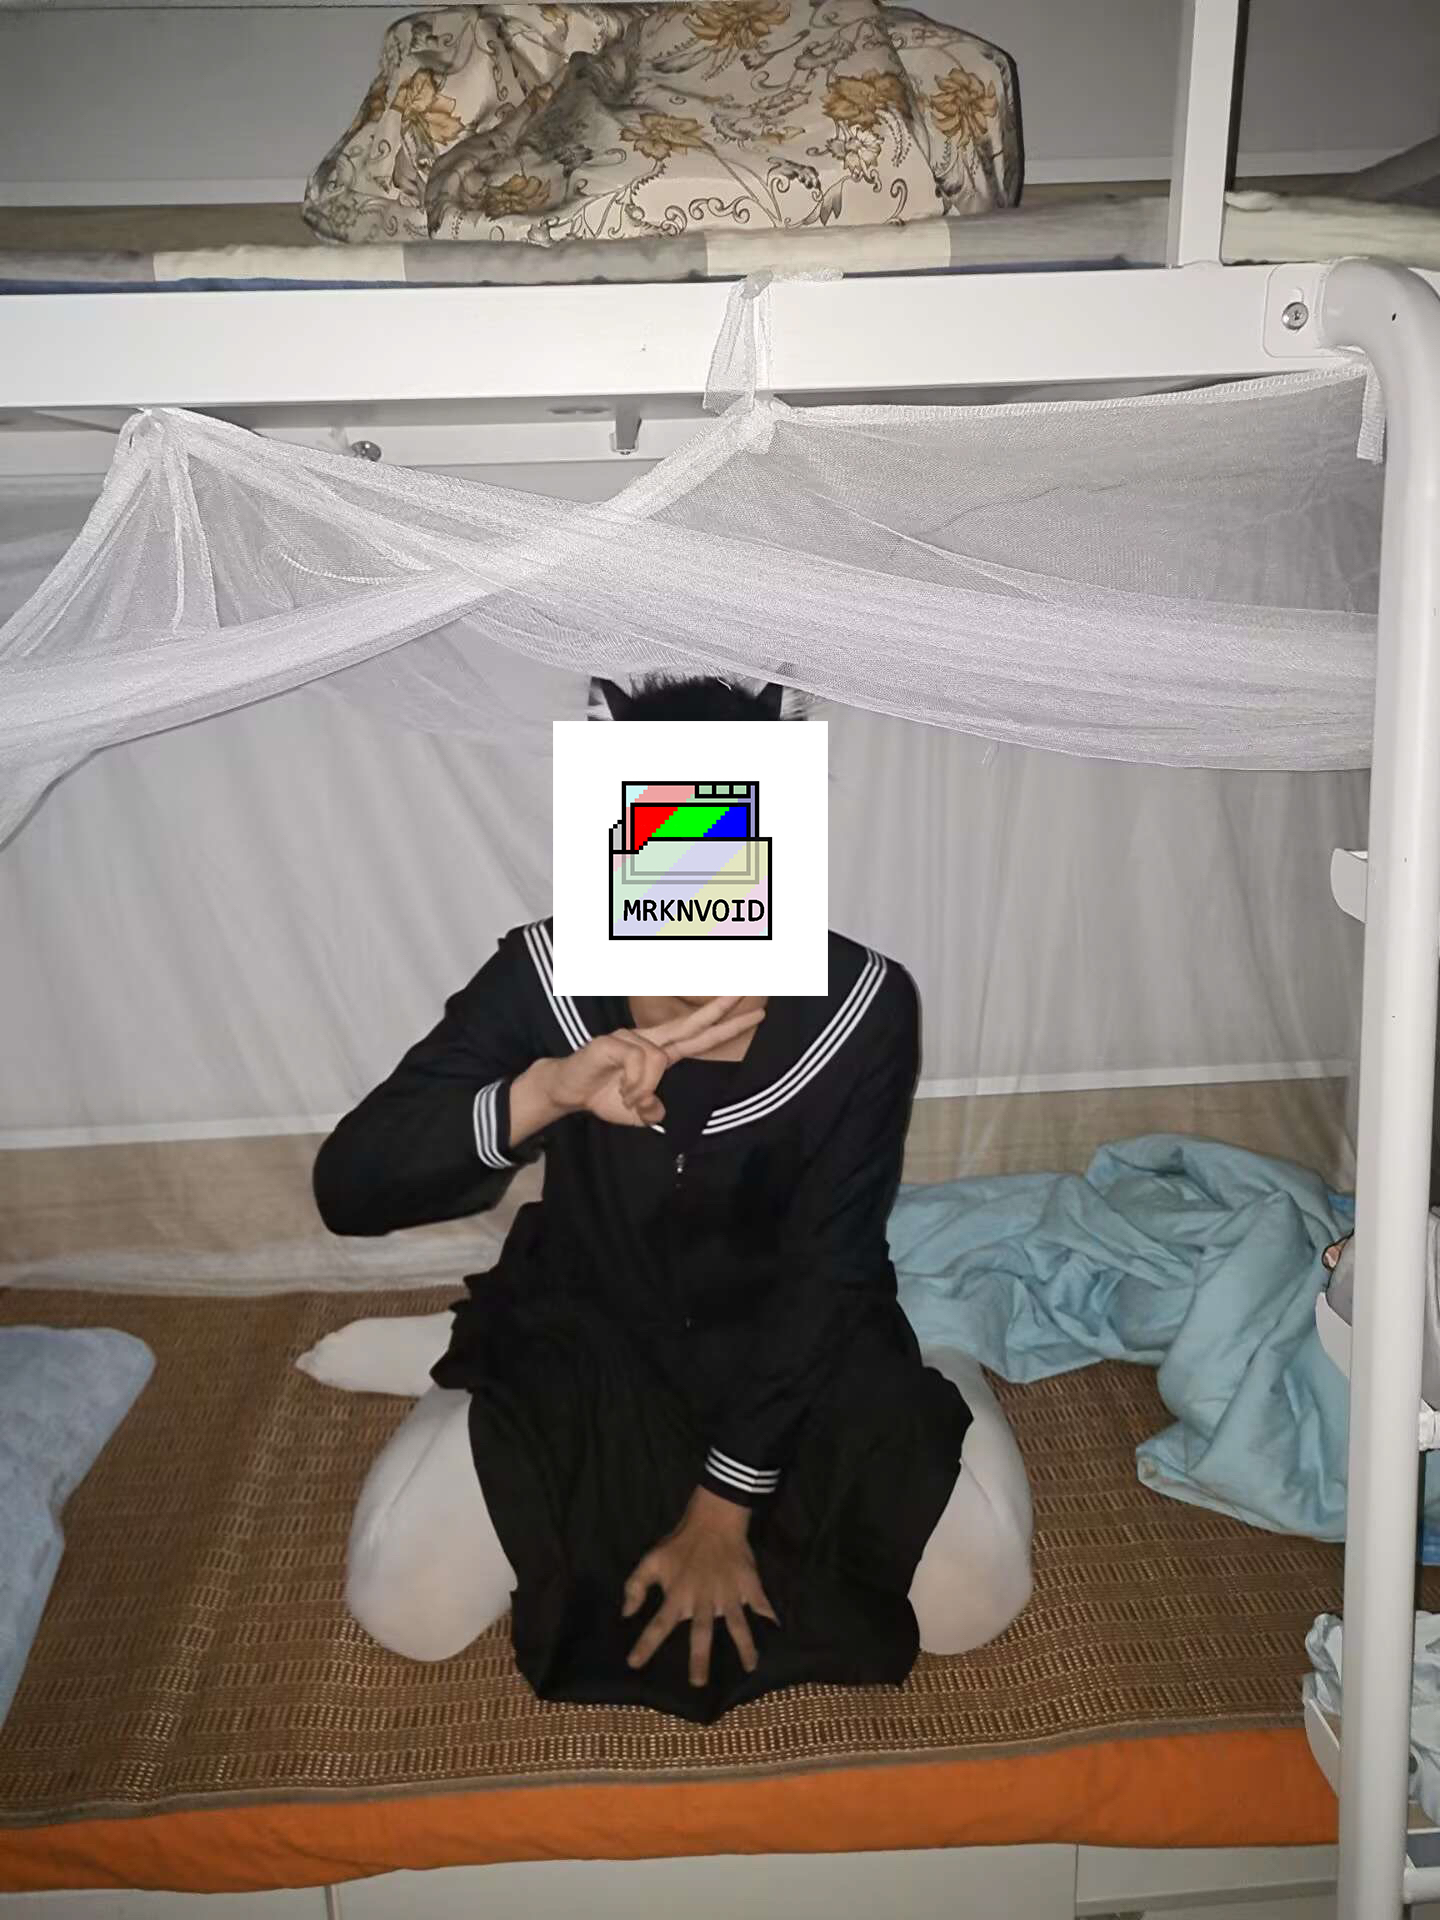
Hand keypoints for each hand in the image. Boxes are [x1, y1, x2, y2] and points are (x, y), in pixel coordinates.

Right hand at [515, 998, 763, 1134]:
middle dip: (720, 1009)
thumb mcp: (636, 1113)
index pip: (699, 1036)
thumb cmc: (603, 1095)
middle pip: (691, 1022)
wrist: (567, 1091)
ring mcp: (631, 1037)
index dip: (726, 1026)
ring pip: (659, 1060)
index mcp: (661, 1053)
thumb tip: (658, 1110)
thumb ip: (652, 1112)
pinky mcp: (612, 1042)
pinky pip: (639, 1062)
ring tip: (629, 1098)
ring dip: (644, 1090)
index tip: (754, 1013)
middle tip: (746, 993)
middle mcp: (650, 1040)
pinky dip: (636, 1085)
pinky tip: (623, 1092)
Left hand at [623, 1487, 778, 1687]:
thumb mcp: (651, 1560)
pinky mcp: (747, 1584)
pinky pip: (760, 1603)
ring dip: (744, 1647)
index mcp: (678, 1596)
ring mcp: (728, 1594)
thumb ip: (635, 1586)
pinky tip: (776, 1628)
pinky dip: (769, 1614)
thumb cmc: (680, 1544)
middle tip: (698, 1684)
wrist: (713, 1519)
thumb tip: (626, 1613)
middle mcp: (703, 1600)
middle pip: (701, 1635)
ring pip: (737, 1626)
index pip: (658, 1626)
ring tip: (750, 1667)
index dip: (645, 1645)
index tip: (634, 1664)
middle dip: (700, 1660)